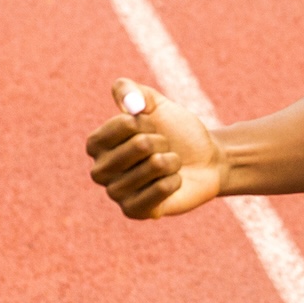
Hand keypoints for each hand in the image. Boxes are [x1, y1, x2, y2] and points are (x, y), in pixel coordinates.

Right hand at [84, 79, 224, 218]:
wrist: (206, 160)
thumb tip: (131, 104)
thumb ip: (132, 90)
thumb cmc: (175, 132)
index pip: (123, 124)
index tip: (152, 125)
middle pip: (139, 146)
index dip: (146, 121)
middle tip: (164, 147)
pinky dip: (174, 182)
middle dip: (162, 141)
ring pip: (153, 167)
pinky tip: (173, 182)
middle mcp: (100, 170)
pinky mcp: (134, 211)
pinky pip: (159, 191)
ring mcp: (116, 193)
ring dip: (171, 161)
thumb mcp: (155, 103)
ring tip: (170, 164)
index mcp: (97, 144)